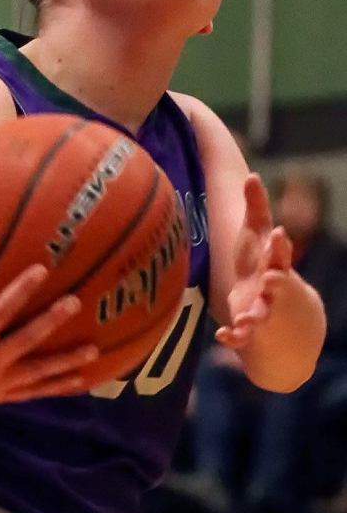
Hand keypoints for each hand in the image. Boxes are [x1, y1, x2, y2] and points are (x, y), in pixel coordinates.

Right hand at [0, 260, 97, 413]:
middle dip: (51, 321)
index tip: (41, 269)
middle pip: (26, 341)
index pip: (0, 312)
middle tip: (75, 301)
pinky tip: (82, 380)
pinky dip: (58, 387)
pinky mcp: (1, 396)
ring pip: (37, 372)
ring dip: (66, 361)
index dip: (21, 291)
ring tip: (94, 349)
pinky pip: (34, 392)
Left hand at [215, 173, 294, 349]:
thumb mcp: (260, 239)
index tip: (279, 234)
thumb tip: (251, 174)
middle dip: (276, 282)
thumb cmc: (264, 266)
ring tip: (246, 318)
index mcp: (275, 265)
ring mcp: (265, 311)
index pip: (280, 253)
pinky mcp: (251, 331)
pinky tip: (223, 338)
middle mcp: (274, 289)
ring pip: (262, 315)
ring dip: (254, 316)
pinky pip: (243, 338)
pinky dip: (234, 339)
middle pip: (278, 285)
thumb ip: (257, 209)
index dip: (279, 245)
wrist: (288, 321)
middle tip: (272, 278)